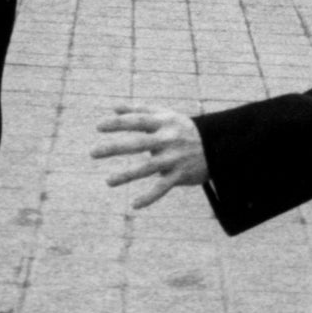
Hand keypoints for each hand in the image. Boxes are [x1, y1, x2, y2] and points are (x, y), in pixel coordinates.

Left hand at [92, 103, 208, 208]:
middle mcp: (167, 140)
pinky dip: (149, 197)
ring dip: (127, 175)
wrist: (217, 146)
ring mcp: (173, 158)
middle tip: (93, 153)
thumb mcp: (165, 115)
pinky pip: (162, 188)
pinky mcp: (179, 175)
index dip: (118, 123)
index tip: (99, 126)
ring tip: (108, 182)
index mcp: (162, 123)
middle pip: (138, 143)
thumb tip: (114, 108)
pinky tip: (134, 204)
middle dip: (115, 148)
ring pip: (148, 168)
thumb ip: (139, 110)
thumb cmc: (183, 129)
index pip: (137, 121)